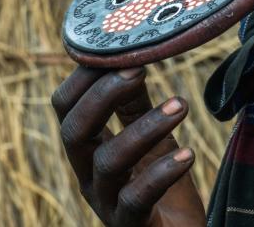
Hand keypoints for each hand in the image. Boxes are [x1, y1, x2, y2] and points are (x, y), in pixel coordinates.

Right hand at [51, 66, 206, 225]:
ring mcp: (107, 203)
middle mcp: (88, 176)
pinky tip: (188, 155)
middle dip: (102, 96)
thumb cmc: (163, 190)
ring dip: (145, 128)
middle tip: (140, 71)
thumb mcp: (149, 140)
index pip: (65, 106)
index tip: (118, 49)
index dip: (84, 76)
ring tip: (181, 105)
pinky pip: (136, 199)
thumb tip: (132, 59)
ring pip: (108, 162)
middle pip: (73, 131)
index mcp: (88, 149)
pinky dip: (161, 174)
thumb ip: (134, 106)